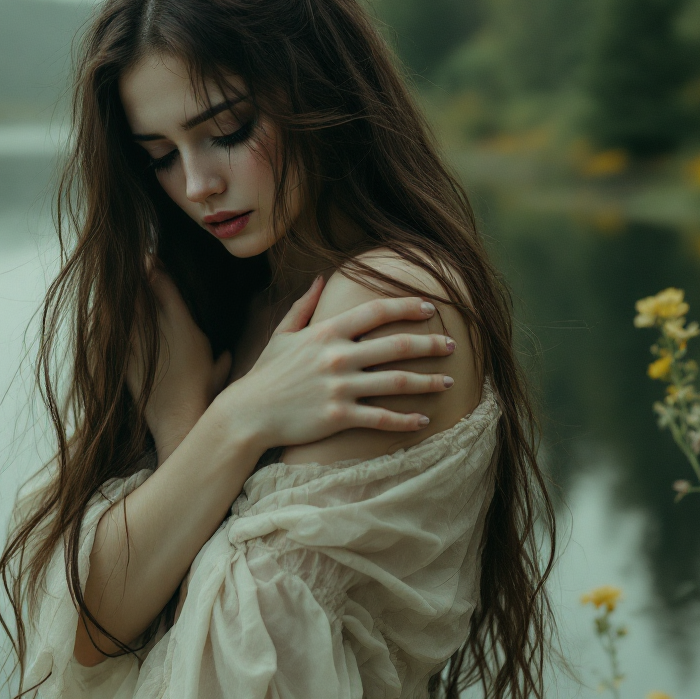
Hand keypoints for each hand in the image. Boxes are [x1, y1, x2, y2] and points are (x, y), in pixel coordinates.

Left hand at [126, 266, 231, 458]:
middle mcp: (160, 328)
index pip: (164, 285)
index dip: (155, 268)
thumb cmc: (202, 394)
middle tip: (125, 262)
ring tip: (110, 280)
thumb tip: (225, 355)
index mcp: (184, 324)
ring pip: (123, 306)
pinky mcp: (123, 357)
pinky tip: (102, 310)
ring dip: (118, 292)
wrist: (178, 418)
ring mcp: (138, 342)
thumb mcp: (219, 369)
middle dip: (133, 274)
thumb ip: (221, 358)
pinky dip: (107, 318)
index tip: (147, 257)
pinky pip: (112, 330)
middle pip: (140, 290)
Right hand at [220, 276, 454, 451]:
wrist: (247, 414)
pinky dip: (406, 419)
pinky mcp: (338, 417)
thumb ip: (304, 307)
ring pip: (396, 382)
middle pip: (396, 345)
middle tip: (452, 344)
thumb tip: (321, 279)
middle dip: (430, 343)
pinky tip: (423, 418)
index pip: (376, 311)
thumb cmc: (266, 374)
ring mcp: (339, 388)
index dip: (407, 306)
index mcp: (326, 333)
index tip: (430, 307)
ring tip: (448, 380)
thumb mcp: (282, 335)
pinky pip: (381, 418)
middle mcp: (337, 357)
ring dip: (427, 381)